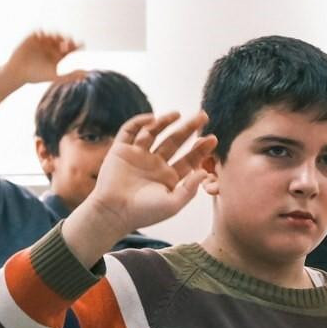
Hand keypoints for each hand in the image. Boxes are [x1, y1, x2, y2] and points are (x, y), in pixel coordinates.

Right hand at [1, 30, 84, 86]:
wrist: (18, 73)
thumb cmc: (37, 76)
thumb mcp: (55, 77)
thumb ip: (71, 76)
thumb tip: (87, 75)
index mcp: (59, 55)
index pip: (71, 48)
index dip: (76, 45)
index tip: (80, 44)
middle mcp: (52, 47)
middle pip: (62, 40)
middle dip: (65, 39)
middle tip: (67, 42)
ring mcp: (42, 42)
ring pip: (51, 35)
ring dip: (55, 35)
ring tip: (57, 38)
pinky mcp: (31, 38)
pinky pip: (37, 31)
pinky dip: (41, 32)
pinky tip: (43, 34)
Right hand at [63, 112, 215, 263]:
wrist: (113, 213)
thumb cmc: (144, 213)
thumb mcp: (172, 204)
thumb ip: (190, 189)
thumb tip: (205, 172)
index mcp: (169, 177)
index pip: (189, 158)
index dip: (201, 148)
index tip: (213, 138)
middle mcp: (155, 164)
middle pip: (175, 141)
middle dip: (189, 129)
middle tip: (203, 116)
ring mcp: (138, 156)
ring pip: (154, 133)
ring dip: (165, 122)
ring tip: (177, 114)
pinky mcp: (121, 150)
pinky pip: (130, 131)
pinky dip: (139, 123)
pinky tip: (152, 119)